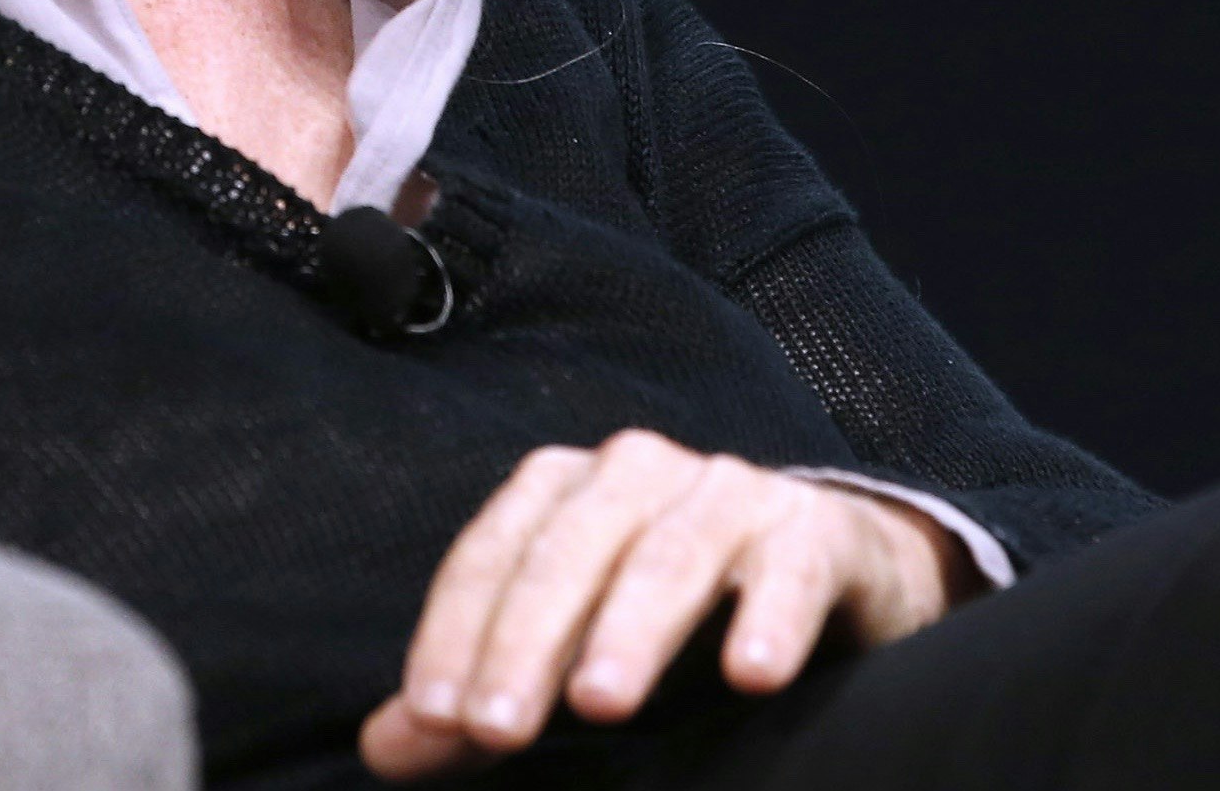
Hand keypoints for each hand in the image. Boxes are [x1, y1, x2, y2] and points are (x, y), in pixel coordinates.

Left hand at [360, 430, 965, 778]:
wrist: (832, 572)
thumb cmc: (674, 614)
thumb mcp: (569, 650)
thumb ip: (485, 692)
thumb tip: (387, 747)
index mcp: (566, 490)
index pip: (493, 554)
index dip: (456, 632)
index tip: (435, 715)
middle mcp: (640, 472)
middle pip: (570, 549)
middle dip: (526, 640)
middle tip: (496, 729)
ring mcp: (732, 492)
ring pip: (672, 553)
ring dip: (632, 629)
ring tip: (601, 702)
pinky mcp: (818, 529)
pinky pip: (791, 566)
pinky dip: (770, 614)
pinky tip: (751, 672)